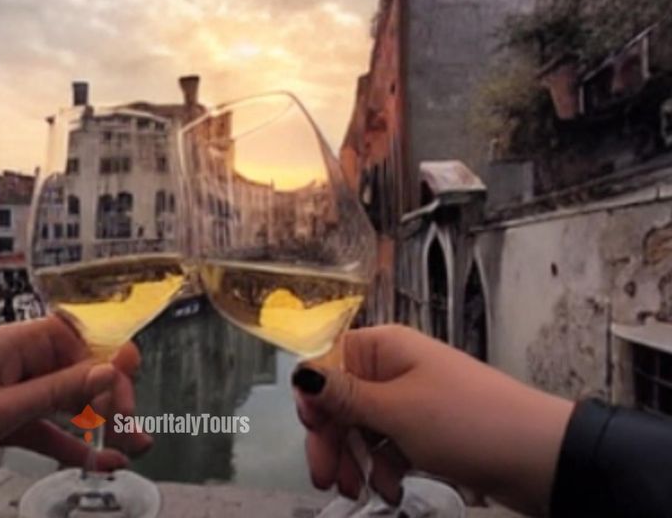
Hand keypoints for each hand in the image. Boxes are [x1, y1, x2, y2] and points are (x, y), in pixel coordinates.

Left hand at [0, 316, 150, 493]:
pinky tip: (99, 462)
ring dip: (100, 425)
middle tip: (134, 433)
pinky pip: (47, 429)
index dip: (109, 364)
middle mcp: (20, 362)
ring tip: (135, 448)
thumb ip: (56, 393)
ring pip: (69, 404)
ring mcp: (13, 392)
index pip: (81, 340)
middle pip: (81, 371)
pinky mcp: (4, 420)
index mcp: (17, 344)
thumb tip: (110, 371)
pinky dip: (72, 444)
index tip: (122, 401)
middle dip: (112, 400)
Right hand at [293, 325, 572, 515]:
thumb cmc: (467, 422)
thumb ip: (343, 396)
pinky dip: (383, 468)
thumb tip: (299, 373)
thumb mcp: (396, 411)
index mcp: (384, 348)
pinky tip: (389, 490)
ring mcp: (411, 400)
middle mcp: (393, 368)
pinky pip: (388, 445)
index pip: (327, 362)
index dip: (314, 399)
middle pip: (340, 401)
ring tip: (359, 491)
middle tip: (327, 478)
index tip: (312, 433)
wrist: (540, 457)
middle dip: (331, 441)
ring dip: (355, 460)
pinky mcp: (426, 430)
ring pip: (362, 428)